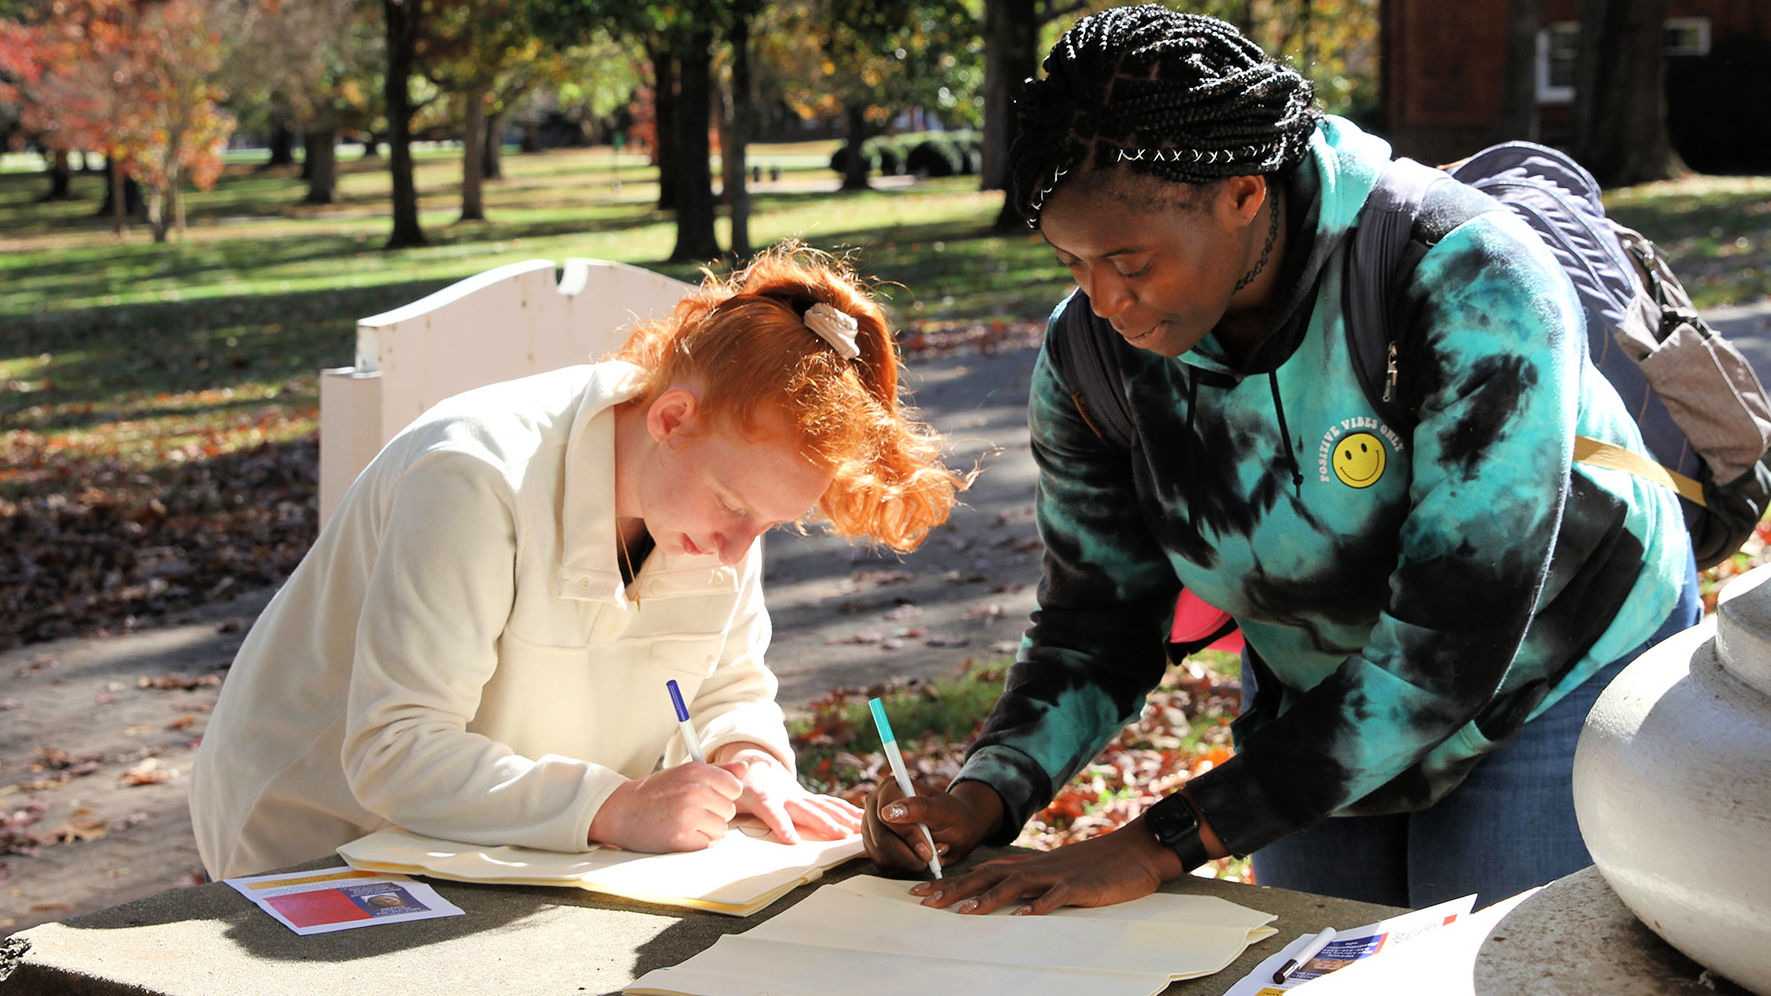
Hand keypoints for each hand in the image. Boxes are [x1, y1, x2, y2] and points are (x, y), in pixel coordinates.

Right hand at [587, 759, 747, 851]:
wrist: (620, 811)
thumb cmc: (655, 793)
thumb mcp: (685, 773)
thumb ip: (718, 771)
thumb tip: (745, 767)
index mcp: (697, 771)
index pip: (735, 788)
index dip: (723, 796)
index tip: (706, 798)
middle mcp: (695, 790)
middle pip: (729, 810)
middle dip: (713, 814)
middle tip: (688, 811)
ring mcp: (688, 814)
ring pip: (721, 830)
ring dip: (706, 830)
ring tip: (683, 823)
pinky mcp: (681, 837)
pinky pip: (707, 844)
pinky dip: (695, 843)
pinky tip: (678, 834)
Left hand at [720, 745, 862, 842]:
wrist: (757, 765)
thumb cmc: (740, 786)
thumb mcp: (727, 795)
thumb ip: (723, 806)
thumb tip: (715, 822)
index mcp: (764, 798)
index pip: (774, 813)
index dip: (783, 826)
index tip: (793, 842)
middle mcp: (787, 796)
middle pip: (807, 811)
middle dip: (825, 824)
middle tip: (839, 837)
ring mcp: (801, 796)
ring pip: (824, 806)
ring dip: (842, 818)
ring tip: (858, 829)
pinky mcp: (809, 798)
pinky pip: (830, 804)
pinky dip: (846, 811)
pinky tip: (861, 819)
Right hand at [863, 778, 1002, 873]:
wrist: (957, 831)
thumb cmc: (954, 817)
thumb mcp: (944, 811)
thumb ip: (919, 808)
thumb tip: (889, 812)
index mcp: (890, 787)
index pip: (885, 815)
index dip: (907, 835)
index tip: (928, 848)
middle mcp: (876, 804)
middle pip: (880, 838)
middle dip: (909, 853)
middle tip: (932, 855)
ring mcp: (872, 825)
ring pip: (880, 854)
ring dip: (908, 860)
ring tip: (928, 852)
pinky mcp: (873, 843)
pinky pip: (882, 862)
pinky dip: (903, 865)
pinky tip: (917, 856)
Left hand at [907, 816, 1184, 914]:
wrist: (1134, 851)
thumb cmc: (1094, 867)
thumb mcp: (1056, 874)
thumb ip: (1029, 884)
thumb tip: (1001, 900)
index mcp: (1029, 866)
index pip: (981, 872)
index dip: (950, 881)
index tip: (921, 891)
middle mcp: (1037, 868)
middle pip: (988, 876)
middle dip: (954, 888)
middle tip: (923, 900)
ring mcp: (1058, 875)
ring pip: (1017, 885)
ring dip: (989, 898)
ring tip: (965, 912)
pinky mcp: (1080, 886)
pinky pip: (1059, 896)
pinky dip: (1042, 905)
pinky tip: (1027, 916)